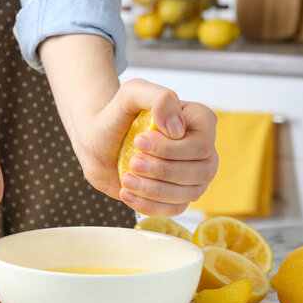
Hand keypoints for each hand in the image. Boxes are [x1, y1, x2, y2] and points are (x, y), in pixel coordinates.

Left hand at [72, 78, 217, 215]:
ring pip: (190, 194)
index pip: (201, 146)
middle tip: (132, 162)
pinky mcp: (177, 195)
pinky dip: (149, 205)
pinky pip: (175, 209)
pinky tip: (127, 193)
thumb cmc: (118, 114)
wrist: (98, 139)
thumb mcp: (133, 93)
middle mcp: (203, 149)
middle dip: (161, 171)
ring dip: (154, 190)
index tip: (139, 141)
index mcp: (201, 122)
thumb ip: (159, 98)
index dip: (170, 150)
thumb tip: (177, 130)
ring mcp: (193, 175)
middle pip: (200, 173)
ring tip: (126, 179)